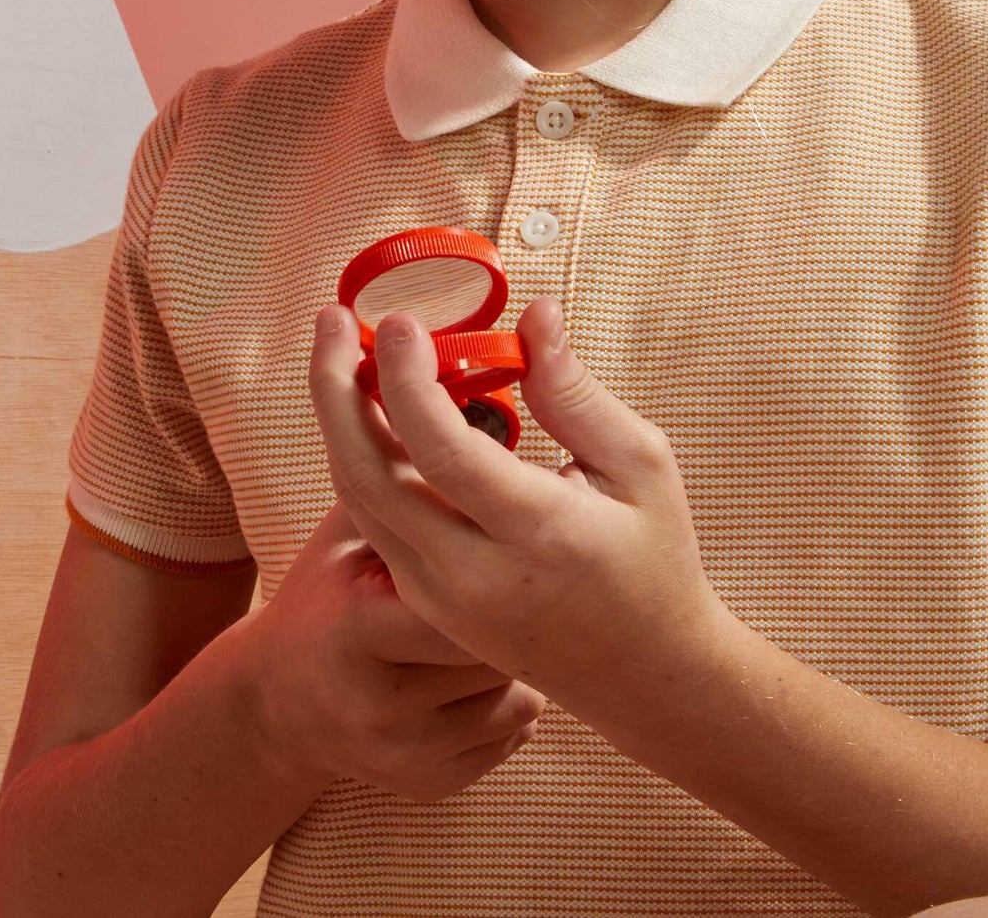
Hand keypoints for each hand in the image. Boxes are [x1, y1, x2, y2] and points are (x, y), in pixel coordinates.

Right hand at [239, 499, 547, 802]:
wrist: (277, 700)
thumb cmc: (329, 591)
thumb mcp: (349, 529)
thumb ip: (406, 479)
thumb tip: (483, 411)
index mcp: (357, 627)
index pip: (458, 601)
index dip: (499, 568)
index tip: (524, 539)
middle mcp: (376, 702)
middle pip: (495, 651)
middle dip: (517, 613)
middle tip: (528, 581)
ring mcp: (401, 754)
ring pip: (517, 696)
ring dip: (522, 657)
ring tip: (501, 624)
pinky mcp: (426, 785)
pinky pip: (513, 736)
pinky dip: (512, 700)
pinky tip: (485, 670)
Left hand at [307, 297, 730, 726]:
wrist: (643, 673)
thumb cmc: (653, 558)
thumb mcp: (640, 464)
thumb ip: (576, 393)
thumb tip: (536, 315)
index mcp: (536, 534)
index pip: (441, 449)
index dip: (408, 378)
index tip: (402, 320)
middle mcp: (470, 575)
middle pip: (367, 475)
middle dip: (336, 389)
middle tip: (333, 321)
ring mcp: (438, 597)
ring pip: (357, 498)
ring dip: (339, 419)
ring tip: (343, 350)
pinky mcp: (425, 604)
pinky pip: (373, 521)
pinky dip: (362, 457)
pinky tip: (371, 409)